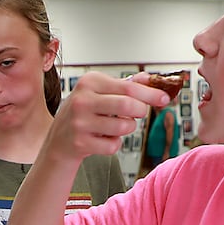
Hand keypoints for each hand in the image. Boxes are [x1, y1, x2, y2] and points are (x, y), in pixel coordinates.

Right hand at [46, 73, 167, 159]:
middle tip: (139, 113)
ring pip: (124, 127)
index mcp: (89, 82)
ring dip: (127, 129)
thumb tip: (151, 78)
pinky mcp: (81, 143)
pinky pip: (114, 146)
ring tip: (115, 126)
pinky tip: (104, 139)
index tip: (164, 98)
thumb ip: (125, 85)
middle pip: (128, 106)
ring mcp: (80, 122)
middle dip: (141, 111)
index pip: (129, 87)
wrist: (59, 140)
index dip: (150, 94)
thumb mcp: (99, 92)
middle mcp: (82, 100)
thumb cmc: (84, 113)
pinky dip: (114, 144)